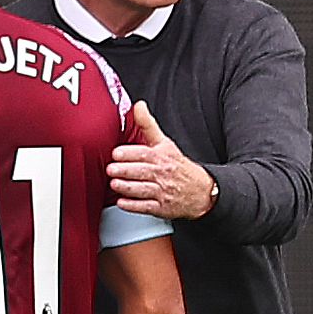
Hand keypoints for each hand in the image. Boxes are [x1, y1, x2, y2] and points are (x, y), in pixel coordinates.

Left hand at [107, 100, 217, 219]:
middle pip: (141, 171)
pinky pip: (146, 207)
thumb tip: (138, 106)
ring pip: (142, 189)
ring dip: (127, 187)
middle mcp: (162, 174)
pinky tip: (122, 202)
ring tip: (114, 184)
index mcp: (161, 156)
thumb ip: (148, 125)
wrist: (201, 191)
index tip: (116, 153)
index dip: (129, 153)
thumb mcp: (165, 143)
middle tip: (111, 169)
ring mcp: (162, 191)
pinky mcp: (161, 208)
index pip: (144, 153)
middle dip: (124, 170)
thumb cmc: (178, 166)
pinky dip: (133, 205)